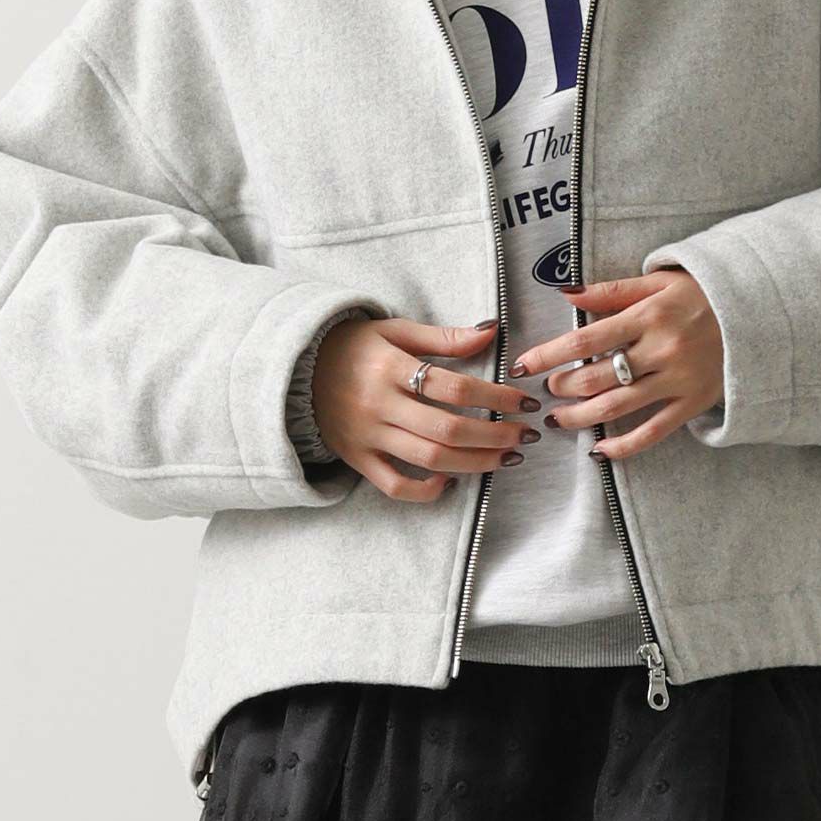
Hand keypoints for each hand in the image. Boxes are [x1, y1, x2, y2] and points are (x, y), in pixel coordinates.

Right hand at [314, 316, 541, 501]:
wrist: (296, 368)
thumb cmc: (353, 345)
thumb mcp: (395, 330)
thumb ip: (443, 337)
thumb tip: (491, 332)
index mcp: (390, 367)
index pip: (453, 387)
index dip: (495, 397)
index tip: (524, 402)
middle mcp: (379, 405)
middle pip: (447, 428)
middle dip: (494, 435)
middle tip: (525, 435)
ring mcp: (367, 436)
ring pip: (429, 459)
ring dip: (475, 463)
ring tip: (506, 457)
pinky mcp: (357, 459)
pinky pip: (393, 485)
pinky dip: (425, 491)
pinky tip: (451, 482)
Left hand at [508, 270, 724, 459]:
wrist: (756, 315)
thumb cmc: (700, 294)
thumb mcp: (658, 282)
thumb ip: (611, 290)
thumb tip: (565, 291)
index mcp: (648, 316)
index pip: (585, 340)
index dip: (548, 355)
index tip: (523, 365)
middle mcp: (661, 350)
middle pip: (595, 378)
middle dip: (562, 387)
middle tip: (546, 389)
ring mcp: (678, 381)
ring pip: (616, 408)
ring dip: (580, 418)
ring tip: (559, 419)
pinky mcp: (692, 404)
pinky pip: (652, 433)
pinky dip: (623, 446)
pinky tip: (599, 451)